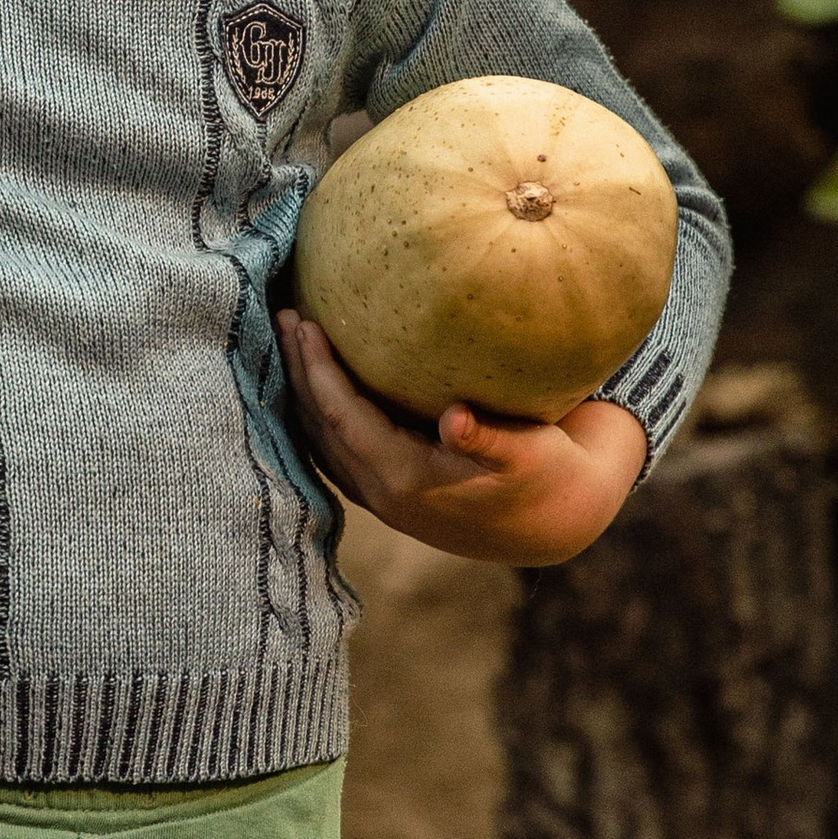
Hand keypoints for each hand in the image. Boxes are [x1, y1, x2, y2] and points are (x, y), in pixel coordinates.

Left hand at [275, 309, 648, 565]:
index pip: (343, 417)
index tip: (304, 322)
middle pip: (320, 426)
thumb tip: (456, 420)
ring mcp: (382, 497)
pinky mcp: (390, 493)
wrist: (554, 523)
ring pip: (322, 440)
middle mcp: (384, 493)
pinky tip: (314, 380)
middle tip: (283, 315)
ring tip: (290, 340)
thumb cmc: (546, 475)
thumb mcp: (529, 455)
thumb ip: (491, 439)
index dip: (318, 371)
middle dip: (298, 372)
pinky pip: (337, 448)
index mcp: (407, 479)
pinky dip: (319, 412)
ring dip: (302, 391)